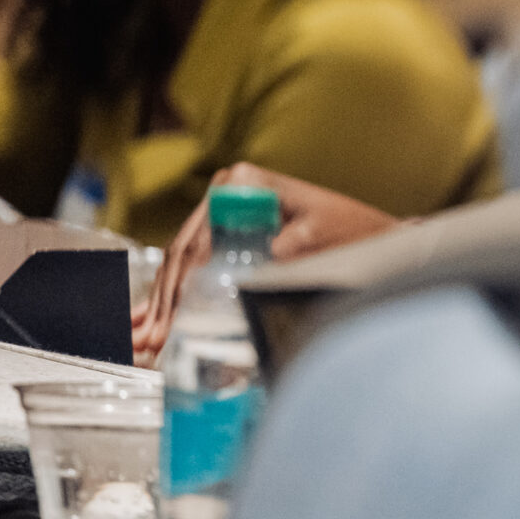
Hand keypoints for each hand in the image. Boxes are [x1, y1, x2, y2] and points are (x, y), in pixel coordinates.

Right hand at [131, 163, 399, 361]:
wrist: (371, 232)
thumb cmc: (350, 230)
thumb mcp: (316, 239)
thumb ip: (285, 250)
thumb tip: (251, 273)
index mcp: (244, 181)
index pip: (201, 239)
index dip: (182, 282)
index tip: (174, 315)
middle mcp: (227, 189)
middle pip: (183, 251)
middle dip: (166, 299)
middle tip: (152, 337)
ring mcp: (223, 209)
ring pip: (181, 261)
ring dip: (163, 303)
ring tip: (147, 338)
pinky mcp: (226, 229)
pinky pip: (192, 264)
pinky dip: (173, 294)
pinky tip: (150, 320)